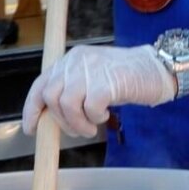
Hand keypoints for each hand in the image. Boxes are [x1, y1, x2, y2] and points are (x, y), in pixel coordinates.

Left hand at [21, 45, 175, 137]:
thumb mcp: (92, 79)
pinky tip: (106, 115)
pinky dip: (95, 118)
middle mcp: (76, 61)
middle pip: (51, 97)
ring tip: (93, 126)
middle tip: (79, 129)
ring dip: (78, 123)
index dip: (32, 108)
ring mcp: (91, 70)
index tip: (31, 129)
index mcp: (70, 60)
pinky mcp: (106, 82)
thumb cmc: (125, 77)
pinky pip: (89, 108)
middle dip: (62, 121)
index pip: (41, 84)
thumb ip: (72, 91)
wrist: (156, 68)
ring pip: (67, 105)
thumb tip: (53, 117)